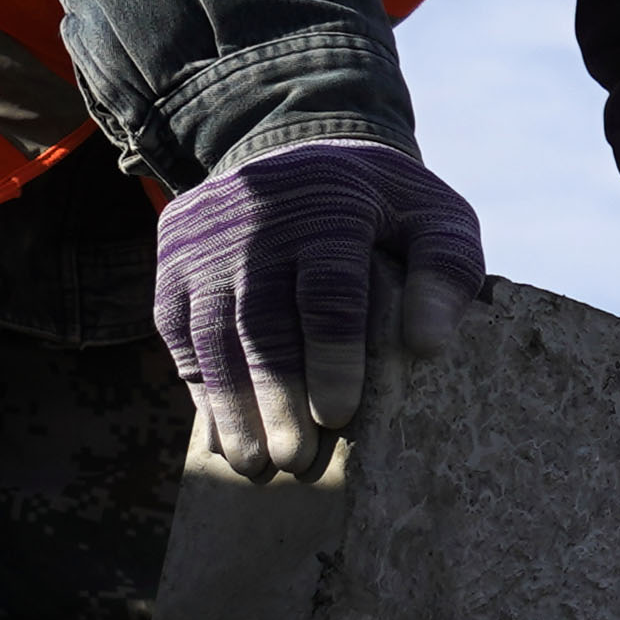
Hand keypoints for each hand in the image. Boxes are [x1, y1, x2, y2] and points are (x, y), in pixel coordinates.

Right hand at [151, 138, 483, 482]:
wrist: (299, 155)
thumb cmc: (383, 207)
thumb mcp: (434, 219)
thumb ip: (447, 271)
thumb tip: (429, 343)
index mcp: (329, 203)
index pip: (327, 290)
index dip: (331, 357)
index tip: (339, 416)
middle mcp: (255, 215)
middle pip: (260, 319)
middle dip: (276, 396)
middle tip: (295, 459)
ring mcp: (205, 237)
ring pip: (211, 332)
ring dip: (231, 404)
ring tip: (255, 464)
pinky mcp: (172, 258)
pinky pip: (179, 331)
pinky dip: (201, 386)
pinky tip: (224, 433)